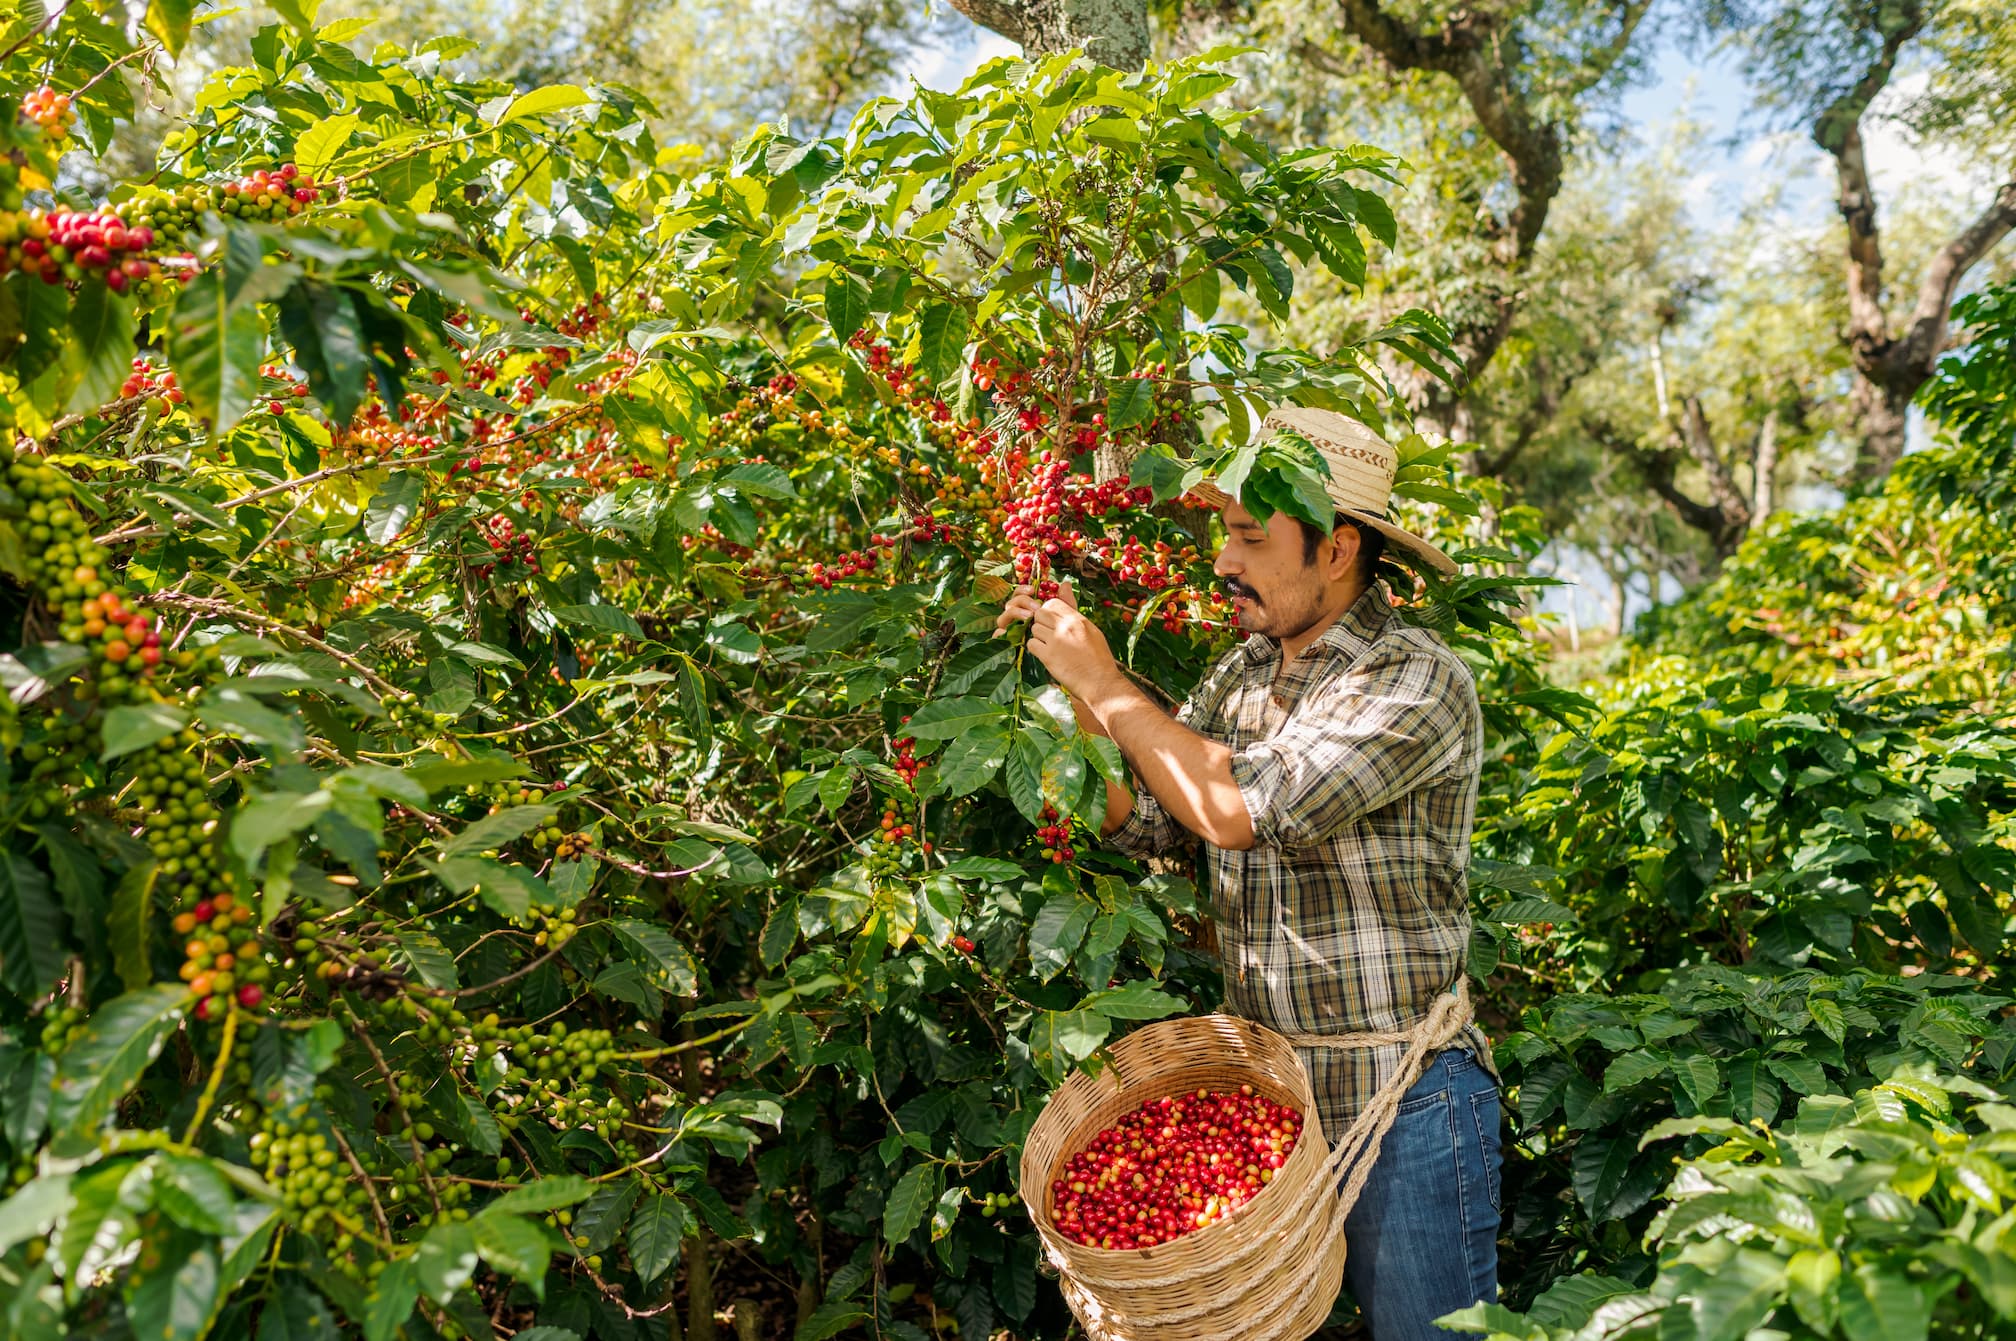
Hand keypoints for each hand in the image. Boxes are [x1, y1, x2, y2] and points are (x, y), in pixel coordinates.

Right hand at [994, 578, 1078, 634]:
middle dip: (1022, 602)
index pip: (1018, 595)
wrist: (1060, 656)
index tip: (1033, 590)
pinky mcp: (1006, 641)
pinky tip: (1014, 631)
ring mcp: (1009, 629)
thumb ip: (1065, 601)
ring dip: (1015, 613)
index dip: (1023, 590)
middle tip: (1036, 607)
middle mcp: (1016, 618)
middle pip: (1010, 604)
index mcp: (1026, 608)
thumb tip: (1065, 584)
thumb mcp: (1065, 617)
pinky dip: (1001, 632)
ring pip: (1003, 616)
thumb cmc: (1061, 634)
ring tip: (1029, 616)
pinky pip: (998, 634)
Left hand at [1010, 580, 1119, 701]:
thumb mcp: (1090, 629)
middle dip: (1041, 623)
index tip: (1053, 622)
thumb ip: (1073, 608)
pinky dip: (1036, 649)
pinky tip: (1046, 655)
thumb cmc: (1098, 658)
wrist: (1100, 683)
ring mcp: (1056, 642)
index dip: (1049, 611)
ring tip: (1050, 647)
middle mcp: (1066, 627)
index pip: (1052, 602)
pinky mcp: (1048, 657)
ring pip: (1034, 629)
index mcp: (1077, 619)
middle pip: (1040, 614)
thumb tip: (1064, 584)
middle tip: (1049, 635)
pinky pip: (1031, 645)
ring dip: (1038, 637)